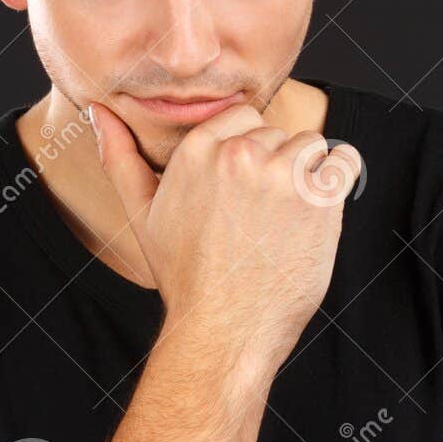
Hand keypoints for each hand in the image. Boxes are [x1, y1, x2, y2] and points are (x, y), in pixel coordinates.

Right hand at [91, 99, 360, 374]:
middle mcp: (240, 153)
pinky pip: (345, 161)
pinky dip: (339, 183)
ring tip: (285, 221)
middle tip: (260, 218)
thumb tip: (97, 112)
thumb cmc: (185, 276)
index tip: (242, 196)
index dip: (248, 155)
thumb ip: (119, 157)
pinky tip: (315, 216)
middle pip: (278, 133)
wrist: (225, 329)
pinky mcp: (320, 196)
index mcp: (198, 149)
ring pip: (311, 146)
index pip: (244, 118)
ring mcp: (283, 173)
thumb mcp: (142, 214)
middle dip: (275, 168)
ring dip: (307, 177)